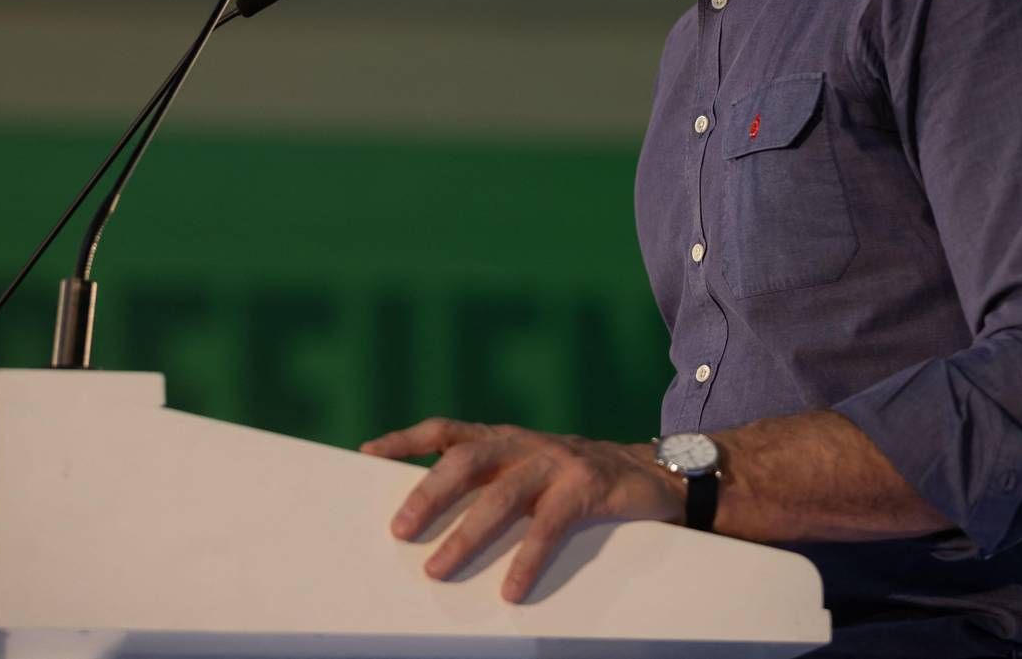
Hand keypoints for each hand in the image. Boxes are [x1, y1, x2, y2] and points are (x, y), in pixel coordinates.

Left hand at [358, 417, 683, 601]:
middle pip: (466, 460)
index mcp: (504, 438)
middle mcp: (524, 443)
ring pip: (502, 495)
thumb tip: (429, 516)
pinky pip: (549, 526)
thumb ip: (490, 481)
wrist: (653, 474)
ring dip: (467, 534)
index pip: (446, 431)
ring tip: (438, 569)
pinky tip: (512, 590)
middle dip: (428, 493)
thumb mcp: (529, 470)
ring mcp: (556, 461)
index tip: (367, 454)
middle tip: (400, 530)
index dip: (406, 440)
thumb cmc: (576, 480)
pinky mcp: (586, 486)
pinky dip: (527, 559)